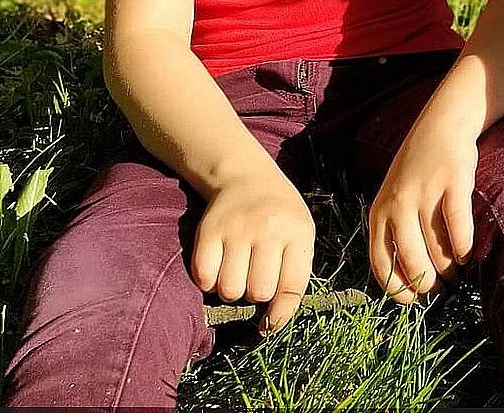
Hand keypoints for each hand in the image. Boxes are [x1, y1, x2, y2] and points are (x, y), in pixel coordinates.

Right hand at [190, 168, 315, 332]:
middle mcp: (268, 228)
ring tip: (237, 272)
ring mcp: (237, 228)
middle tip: (254, 278)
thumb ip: (294, 274)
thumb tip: (273, 323)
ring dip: (231, 291)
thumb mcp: (299, 234)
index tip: (270, 325)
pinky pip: (204, 276)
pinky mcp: (209, 230)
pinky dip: (208, 282)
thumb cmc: (278, 216)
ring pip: (230, 289)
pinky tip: (218, 267)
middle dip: (255, 296)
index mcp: (298, 232)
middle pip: (258, 292)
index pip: (292, 287)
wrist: (247, 177)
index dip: (280, 315)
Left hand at [368, 114, 478, 304]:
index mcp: (380, 210)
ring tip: (455, 269)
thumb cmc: (418, 168)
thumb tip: (409, 279)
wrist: (442, 123)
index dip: (396, 288)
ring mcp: (426, 192)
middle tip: (437, 288)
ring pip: (438, 248)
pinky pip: (459, 227)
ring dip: (449, 267)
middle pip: (412, 260)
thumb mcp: (394, 197)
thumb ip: (395, 230)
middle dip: (427, 282)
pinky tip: (467, 253)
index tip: (411, 300)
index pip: (380, 262)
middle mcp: (398, 203)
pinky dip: (464, 247)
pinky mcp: (453, 182)